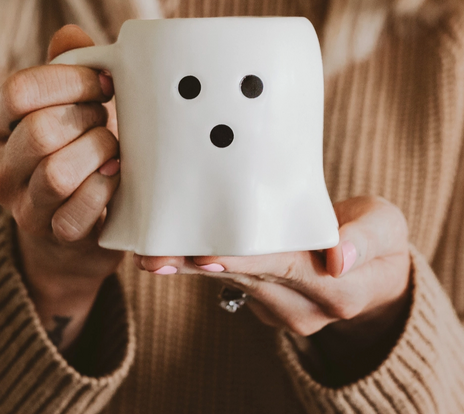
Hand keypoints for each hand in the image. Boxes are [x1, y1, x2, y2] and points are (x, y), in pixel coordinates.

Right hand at [0, 25, 123, 350]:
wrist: (75, 226)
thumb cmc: (77, 154)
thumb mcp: (67, 110)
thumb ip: (65, 71)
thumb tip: (72, 34)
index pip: (19, 91)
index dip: (70, 80)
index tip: (105, 82)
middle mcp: (0, 169)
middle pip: (40, 132)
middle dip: (87, 119)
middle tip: (107, 120)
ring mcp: (24, 207)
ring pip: (57, 173)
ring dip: (98, 153)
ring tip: (113, 149)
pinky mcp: (54, 235)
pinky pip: (78, 212)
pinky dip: (105, 188)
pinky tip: (116, 176)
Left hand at [134, 196, 411, 380]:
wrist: (373, 273)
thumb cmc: (377, 240)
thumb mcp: (386, 228)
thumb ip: (366, 239)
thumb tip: (338, 257)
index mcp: (337, 288)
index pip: (285, 269)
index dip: (245, 262)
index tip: (206, 257)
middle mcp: (305, 308)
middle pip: (247, 280)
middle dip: (200, 267)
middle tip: (156, 256)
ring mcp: (282, 311)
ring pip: (232, 285)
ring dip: (192, 270)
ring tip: (152, 256)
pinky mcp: (265, 304)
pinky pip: (231, 284)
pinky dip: (204, 267)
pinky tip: (176, 253)